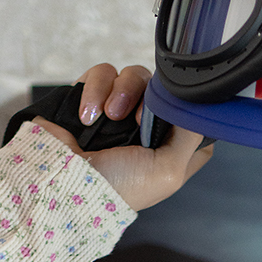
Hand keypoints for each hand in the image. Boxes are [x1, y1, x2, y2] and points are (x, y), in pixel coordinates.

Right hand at [33, 62, 213, 210]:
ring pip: (132, 76)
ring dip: (121, 92)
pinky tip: (87, 116)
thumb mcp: (169, 171)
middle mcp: (144, 128)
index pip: (188, 116)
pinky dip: (94, 90)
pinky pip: (101, 73)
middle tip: (137, 119)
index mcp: (166, 148)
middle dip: (150, 97)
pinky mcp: (90, 97)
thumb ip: (190, 136)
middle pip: (162, 88)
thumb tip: (198, 107)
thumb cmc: (118, 187)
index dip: (187, 108)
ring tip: (108, 116)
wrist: (63, 183)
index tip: (178, 112)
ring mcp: (116, 111)